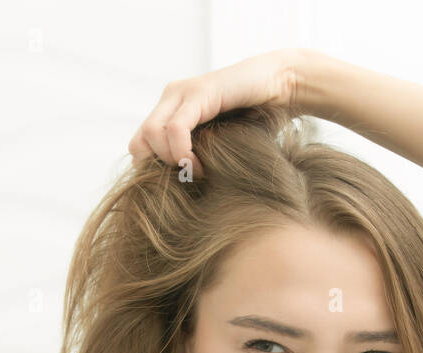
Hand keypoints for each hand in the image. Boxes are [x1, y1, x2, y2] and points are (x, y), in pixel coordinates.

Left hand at [127, 48, 305, 178]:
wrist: (283, 87)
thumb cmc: (255, 121)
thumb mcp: (218, 144)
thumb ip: (196, 156)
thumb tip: (176, 196)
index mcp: (170, 109)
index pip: (139, 145)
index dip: (153, 170)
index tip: (180, 184)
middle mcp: (171, 98)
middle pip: (139, 142)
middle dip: (158, 169)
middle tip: (187, 179)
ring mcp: (182, 92)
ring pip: (151, 134)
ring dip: (171, 162)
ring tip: (197, 172)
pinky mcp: (200, 92)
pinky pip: (176, 128)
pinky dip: (182, 152)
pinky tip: (200, 166)